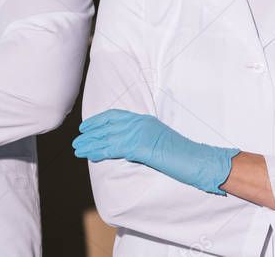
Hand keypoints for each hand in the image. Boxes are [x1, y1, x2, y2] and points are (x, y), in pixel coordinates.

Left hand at [73, 109, 238, 194]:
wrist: (197, 160)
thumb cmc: (182, 155)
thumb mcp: (159, 142)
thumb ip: (143, 140)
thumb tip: (128, 147)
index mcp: (145, 119)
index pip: (116, 115)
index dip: (99, 120)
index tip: (86, 126)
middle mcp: (140, 123)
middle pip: (108, 125)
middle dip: (90, 132)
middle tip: (77, 139)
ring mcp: (140, 133)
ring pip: (108, 136)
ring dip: (90, 143)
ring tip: (77, 149)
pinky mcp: (140, 146)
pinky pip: (114, 148)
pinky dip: (100, 151)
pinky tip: (90, 155)